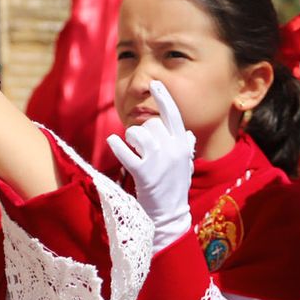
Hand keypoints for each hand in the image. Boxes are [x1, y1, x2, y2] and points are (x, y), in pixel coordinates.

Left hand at [106, 81, 195, 249]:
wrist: (170, 216)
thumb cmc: (174, 189)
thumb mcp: (184, 165)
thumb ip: (184, 146)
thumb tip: (185, 131)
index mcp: (183, 145)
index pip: (174, 114)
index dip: (164, 97)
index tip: (155, 83)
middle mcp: (173, 150)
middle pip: (152, 123)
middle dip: (144, 131)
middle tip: (142, 147)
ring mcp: (159, 161)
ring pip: (138, 133)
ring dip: (131, 139)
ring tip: (133, 150)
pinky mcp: (144, 173)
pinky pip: (125, 151)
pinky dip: (116, 145)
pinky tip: (113, 143)